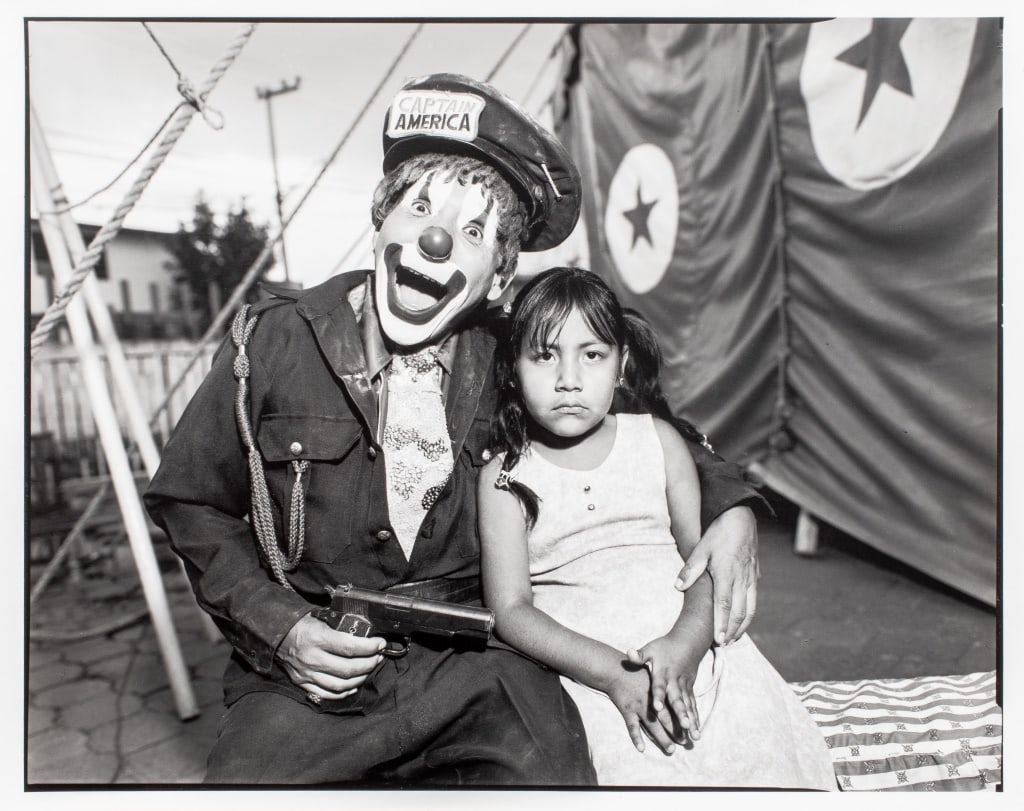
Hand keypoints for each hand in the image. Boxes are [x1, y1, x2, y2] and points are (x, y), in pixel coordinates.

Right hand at [277, 613, 385, 701]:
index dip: (369, 647)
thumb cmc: (300, 623)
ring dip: (360, 678)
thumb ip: (340, 625)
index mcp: (318, 638)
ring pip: (340, 685)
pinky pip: (326, 694)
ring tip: (369, 669)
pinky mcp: (302, 683)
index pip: (350, 647)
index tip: (380, 643)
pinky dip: (343, 693)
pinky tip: (354, 685)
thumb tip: (364, 630)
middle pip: (348, 669)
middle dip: (369, 663)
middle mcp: (312, 658)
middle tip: (378, 657)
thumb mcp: (320, 617)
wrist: (275, 634)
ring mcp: (307, 674)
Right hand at [605, 663, 679, 755]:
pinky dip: (636, 738)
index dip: (682, 718)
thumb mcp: (653, 674)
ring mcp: (639, 706)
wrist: (615, 670)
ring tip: (671, 750)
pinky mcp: (627, 711)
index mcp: (658, 691)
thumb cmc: (635, 673)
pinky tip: (642, 749)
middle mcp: (650, 700)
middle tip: (685, 742)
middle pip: (666, 718)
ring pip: (652, 725)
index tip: (691, 728)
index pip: (674, 707)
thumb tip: (679, 696)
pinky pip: (632, 727)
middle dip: (676, 731)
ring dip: (662, 738)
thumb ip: (664, 686)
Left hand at [627, 636, 702, 743]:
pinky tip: (696, 733)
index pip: (659, 686)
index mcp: (663, 673)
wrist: (687, 643)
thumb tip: (629, 653)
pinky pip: (693, 706)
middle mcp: (675, 682)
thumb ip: (640, 655)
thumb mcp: (651, 649)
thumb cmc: (664, 647)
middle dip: (681, 714)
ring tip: (695, 737)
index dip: (659, 696)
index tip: (657, 709)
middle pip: (678, 699)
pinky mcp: (690, 689)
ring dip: (692, 721)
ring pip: (688, 706)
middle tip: (684, 726)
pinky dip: (696, 719)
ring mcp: (684, 687)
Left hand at [674, 505, 759, 644]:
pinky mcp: (755, 578)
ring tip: (732, 640)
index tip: (718, 639)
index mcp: (726, 573)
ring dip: (742, 627)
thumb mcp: (701, 548)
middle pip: (739, 612)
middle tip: (723, 645)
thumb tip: (678, 586)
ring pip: (750, 609)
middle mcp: (741, 579)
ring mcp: (750, 579)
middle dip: (732, 631)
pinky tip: (742, 623)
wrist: (741, 519)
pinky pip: (754, 601)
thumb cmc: (718, 534)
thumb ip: (690, 569)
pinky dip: (749, 616)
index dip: (722, 623)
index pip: (724, 604)